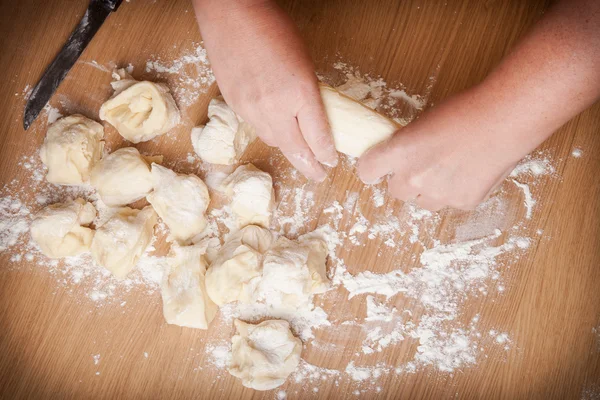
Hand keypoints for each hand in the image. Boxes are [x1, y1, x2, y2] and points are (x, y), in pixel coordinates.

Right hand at [193, 0, 336, 180]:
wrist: (231, 15)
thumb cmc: (272, 28)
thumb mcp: (304, 62)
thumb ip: (309, 92)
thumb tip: (312, 114)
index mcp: (300, 93)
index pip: (318, 136)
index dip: (326, 153)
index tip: (331, 161)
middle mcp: (275, 107)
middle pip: (295, 149)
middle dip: (309, 166)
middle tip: (319, 175)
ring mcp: (251, 108)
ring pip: (273, 141)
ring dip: (289, 150)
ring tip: (299, 156)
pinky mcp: (234, 105)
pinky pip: (255, 127)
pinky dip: (269, 131)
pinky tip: (276, 130)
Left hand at [357, 86, 526, 210]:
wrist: (505, 119)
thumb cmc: (465, 111)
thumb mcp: (423, 123)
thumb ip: (406, 145)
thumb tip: (401, 156)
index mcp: (397, 153)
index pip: (367, 171)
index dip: (373, 169)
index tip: (379, 168)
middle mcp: (413, 179)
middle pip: (396, 191)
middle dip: (406, 180)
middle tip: (423, 165)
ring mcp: (438, 195)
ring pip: (422, 201)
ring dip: (429, 190)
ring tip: (449, 168)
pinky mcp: (462, 203)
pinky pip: (450, 203)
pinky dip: (456, 192)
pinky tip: (469, 172)